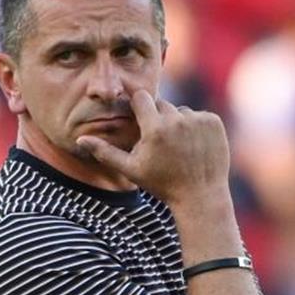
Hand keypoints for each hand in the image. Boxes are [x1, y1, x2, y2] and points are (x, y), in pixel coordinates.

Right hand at [76, 90, 229, 205]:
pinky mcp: (214, 123)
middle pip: (161, 104)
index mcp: (154, 129)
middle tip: (160, 143)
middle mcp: (177, 121)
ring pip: (181, 111)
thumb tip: (80, 139)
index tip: (139, 116)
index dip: (138, 106)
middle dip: (157, 118)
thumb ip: (105, 152)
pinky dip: (196, 127)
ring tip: (179, 147)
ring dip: (177, 123)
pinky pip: (199, 116)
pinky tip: (194, 146)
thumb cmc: (162, 184)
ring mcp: (198, 121)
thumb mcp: (131, 169)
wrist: (200, 196)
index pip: (141, 98)